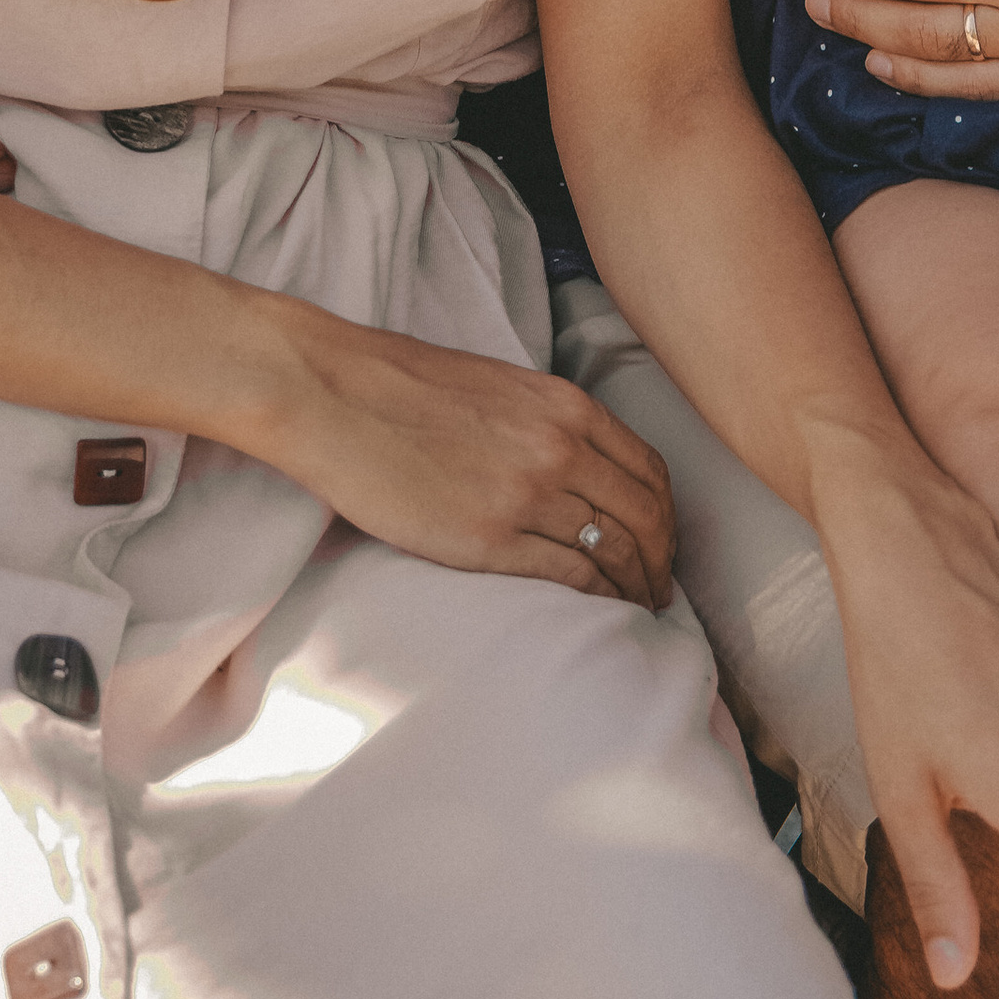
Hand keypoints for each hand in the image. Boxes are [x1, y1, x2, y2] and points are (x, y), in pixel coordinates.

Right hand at [267, 301, 676, 611]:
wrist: (333, 395)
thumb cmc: (401, 386)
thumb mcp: (498, 386)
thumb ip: (545, 420)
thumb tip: (574, 459)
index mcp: (565, 407)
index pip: (649, 470)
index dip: (665, 514)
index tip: (663, 540)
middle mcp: (560, 448)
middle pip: (645, 517)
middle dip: (662, 559)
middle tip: (661, 588)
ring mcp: (527, 495)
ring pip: (615, 552)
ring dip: (636, 586)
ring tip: (640, 608)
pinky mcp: (489, 539)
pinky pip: (571, 578)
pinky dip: (599, 599)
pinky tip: (603, 612)